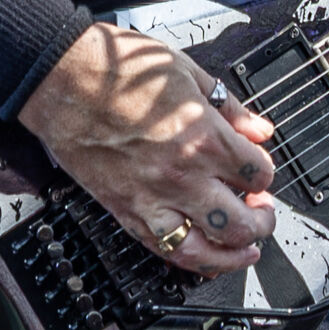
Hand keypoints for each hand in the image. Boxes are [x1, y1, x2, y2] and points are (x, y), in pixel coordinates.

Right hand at [17, 22, 277, 276]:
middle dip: (261, 220)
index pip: (258, 173)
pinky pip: (164, 250)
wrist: (62, 78)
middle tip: (261, 210)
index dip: (266, 173)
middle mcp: (183, 175)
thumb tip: (259, 129)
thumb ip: (229, 107)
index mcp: (204, 136)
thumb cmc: (117, 68)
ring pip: (206, 251)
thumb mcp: (187, 72)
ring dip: (234, 255)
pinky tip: (205, 257)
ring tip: (246, 248)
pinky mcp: (125, 211)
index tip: (260, 171)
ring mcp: (153, 199)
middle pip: (242, 222)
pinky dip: (191, 261)